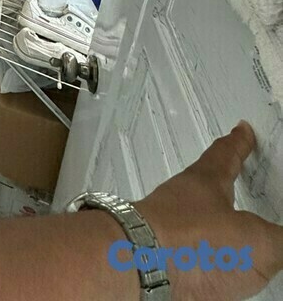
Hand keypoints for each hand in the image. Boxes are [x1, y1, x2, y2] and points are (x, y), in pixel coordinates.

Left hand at [135, 122, 282, 300]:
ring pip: (192, 219)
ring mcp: (167, 230)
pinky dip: (202, 262)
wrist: (139, 268)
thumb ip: (280, 240)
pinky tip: (211, 276)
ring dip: (210, 226)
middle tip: (231, 181)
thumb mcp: (257, 241)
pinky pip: (186, 254)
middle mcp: (182, 201)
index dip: (237, 143)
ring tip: (228, 239)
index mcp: (205, 182)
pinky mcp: (159, 258)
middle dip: (220, 184)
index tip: (241, 131)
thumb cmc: (189, 241)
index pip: (225, 154)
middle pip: (203, 185)